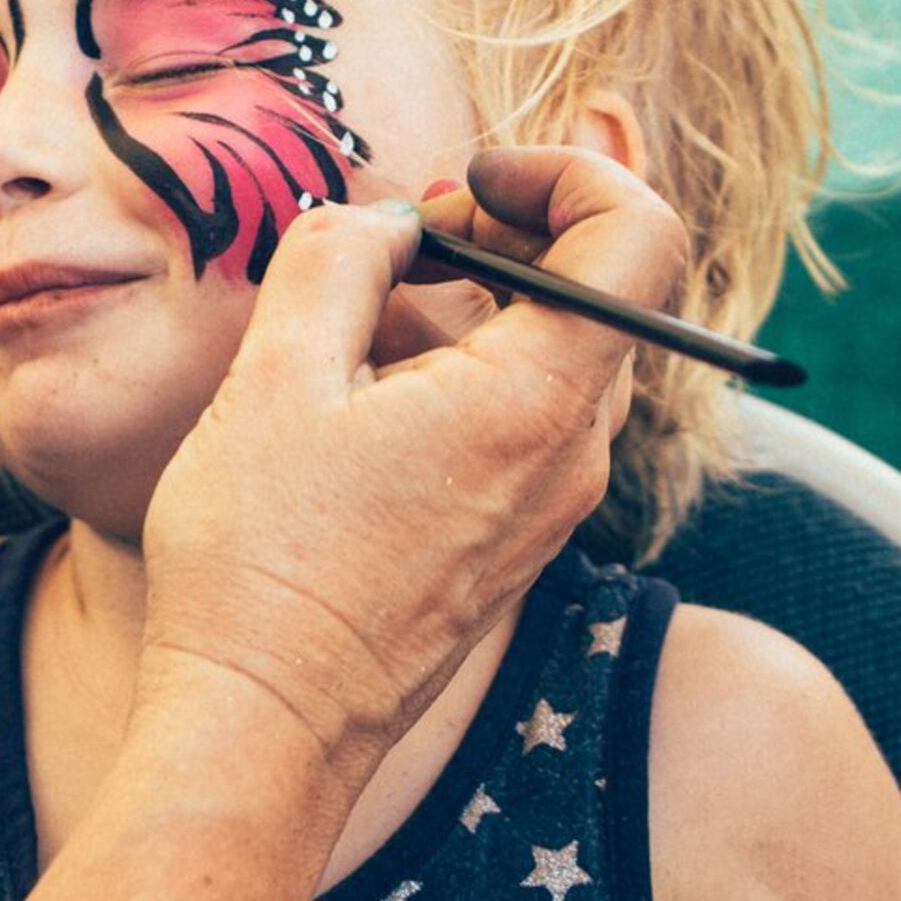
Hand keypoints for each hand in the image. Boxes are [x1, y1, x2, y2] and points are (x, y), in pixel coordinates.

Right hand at [135, 148, 687, 773]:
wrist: (266, 726)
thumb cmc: (263, 563)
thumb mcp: (274, 378)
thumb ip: (337, 260)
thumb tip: (384, 222)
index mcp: (536, 402)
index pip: (637, 236)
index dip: (564, 173)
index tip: (465, 181)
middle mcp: (571, 457)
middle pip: (603, 293)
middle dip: (512, 231)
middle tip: (408, 237)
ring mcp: (550, 508)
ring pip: (559, 357)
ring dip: (483, 303)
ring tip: (369, 310)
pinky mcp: (513, 543)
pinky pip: (525, 421)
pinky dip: (469, 372)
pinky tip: (368, 392)